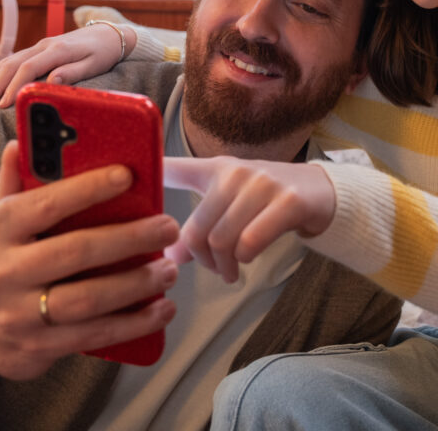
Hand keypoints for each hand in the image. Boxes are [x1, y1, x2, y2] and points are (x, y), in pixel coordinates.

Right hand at [0, 24, 136, 110]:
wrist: (109, 34)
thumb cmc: (104, 52)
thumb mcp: (94, 64)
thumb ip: (73, 72)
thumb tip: (51, 81)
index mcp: (59, 50)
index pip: (29, 68)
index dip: (14, 86)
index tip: (3, 105)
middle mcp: (45, 45)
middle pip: (12, 64)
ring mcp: (40, 45)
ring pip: (9, 61)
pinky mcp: (39, 49)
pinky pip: (14, 61)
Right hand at [0, 141, 177, 412]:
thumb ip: (14, 182)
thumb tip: (21, 140)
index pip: (46, 203)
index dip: (88, 188)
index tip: (128, 175)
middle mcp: (5, 271)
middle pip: (76, 251)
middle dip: (129, 238)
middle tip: (169, 226)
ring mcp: (20, 314)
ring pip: (88, 299)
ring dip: (137, 284)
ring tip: (170, 269)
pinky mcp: (38, 348)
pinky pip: (93, 335)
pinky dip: (133, 323)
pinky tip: (163, 309)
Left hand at [164, 156, 334, 283]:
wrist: (320, 191)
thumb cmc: (265, 199)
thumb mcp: (230, 201)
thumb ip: (199, 223)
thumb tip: (168, 258)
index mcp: (214, 169)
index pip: (172, 167)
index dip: (147, 176)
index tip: (117, 187)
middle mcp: (234, 172)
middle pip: (196, 229)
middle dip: (202, 260)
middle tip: (214, 270)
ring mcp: (262, 184)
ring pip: (223, 239)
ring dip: (224, 266)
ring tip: (230, 271)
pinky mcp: (287, 201)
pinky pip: (251, 241)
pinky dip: (246, 258)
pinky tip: (248, 258)